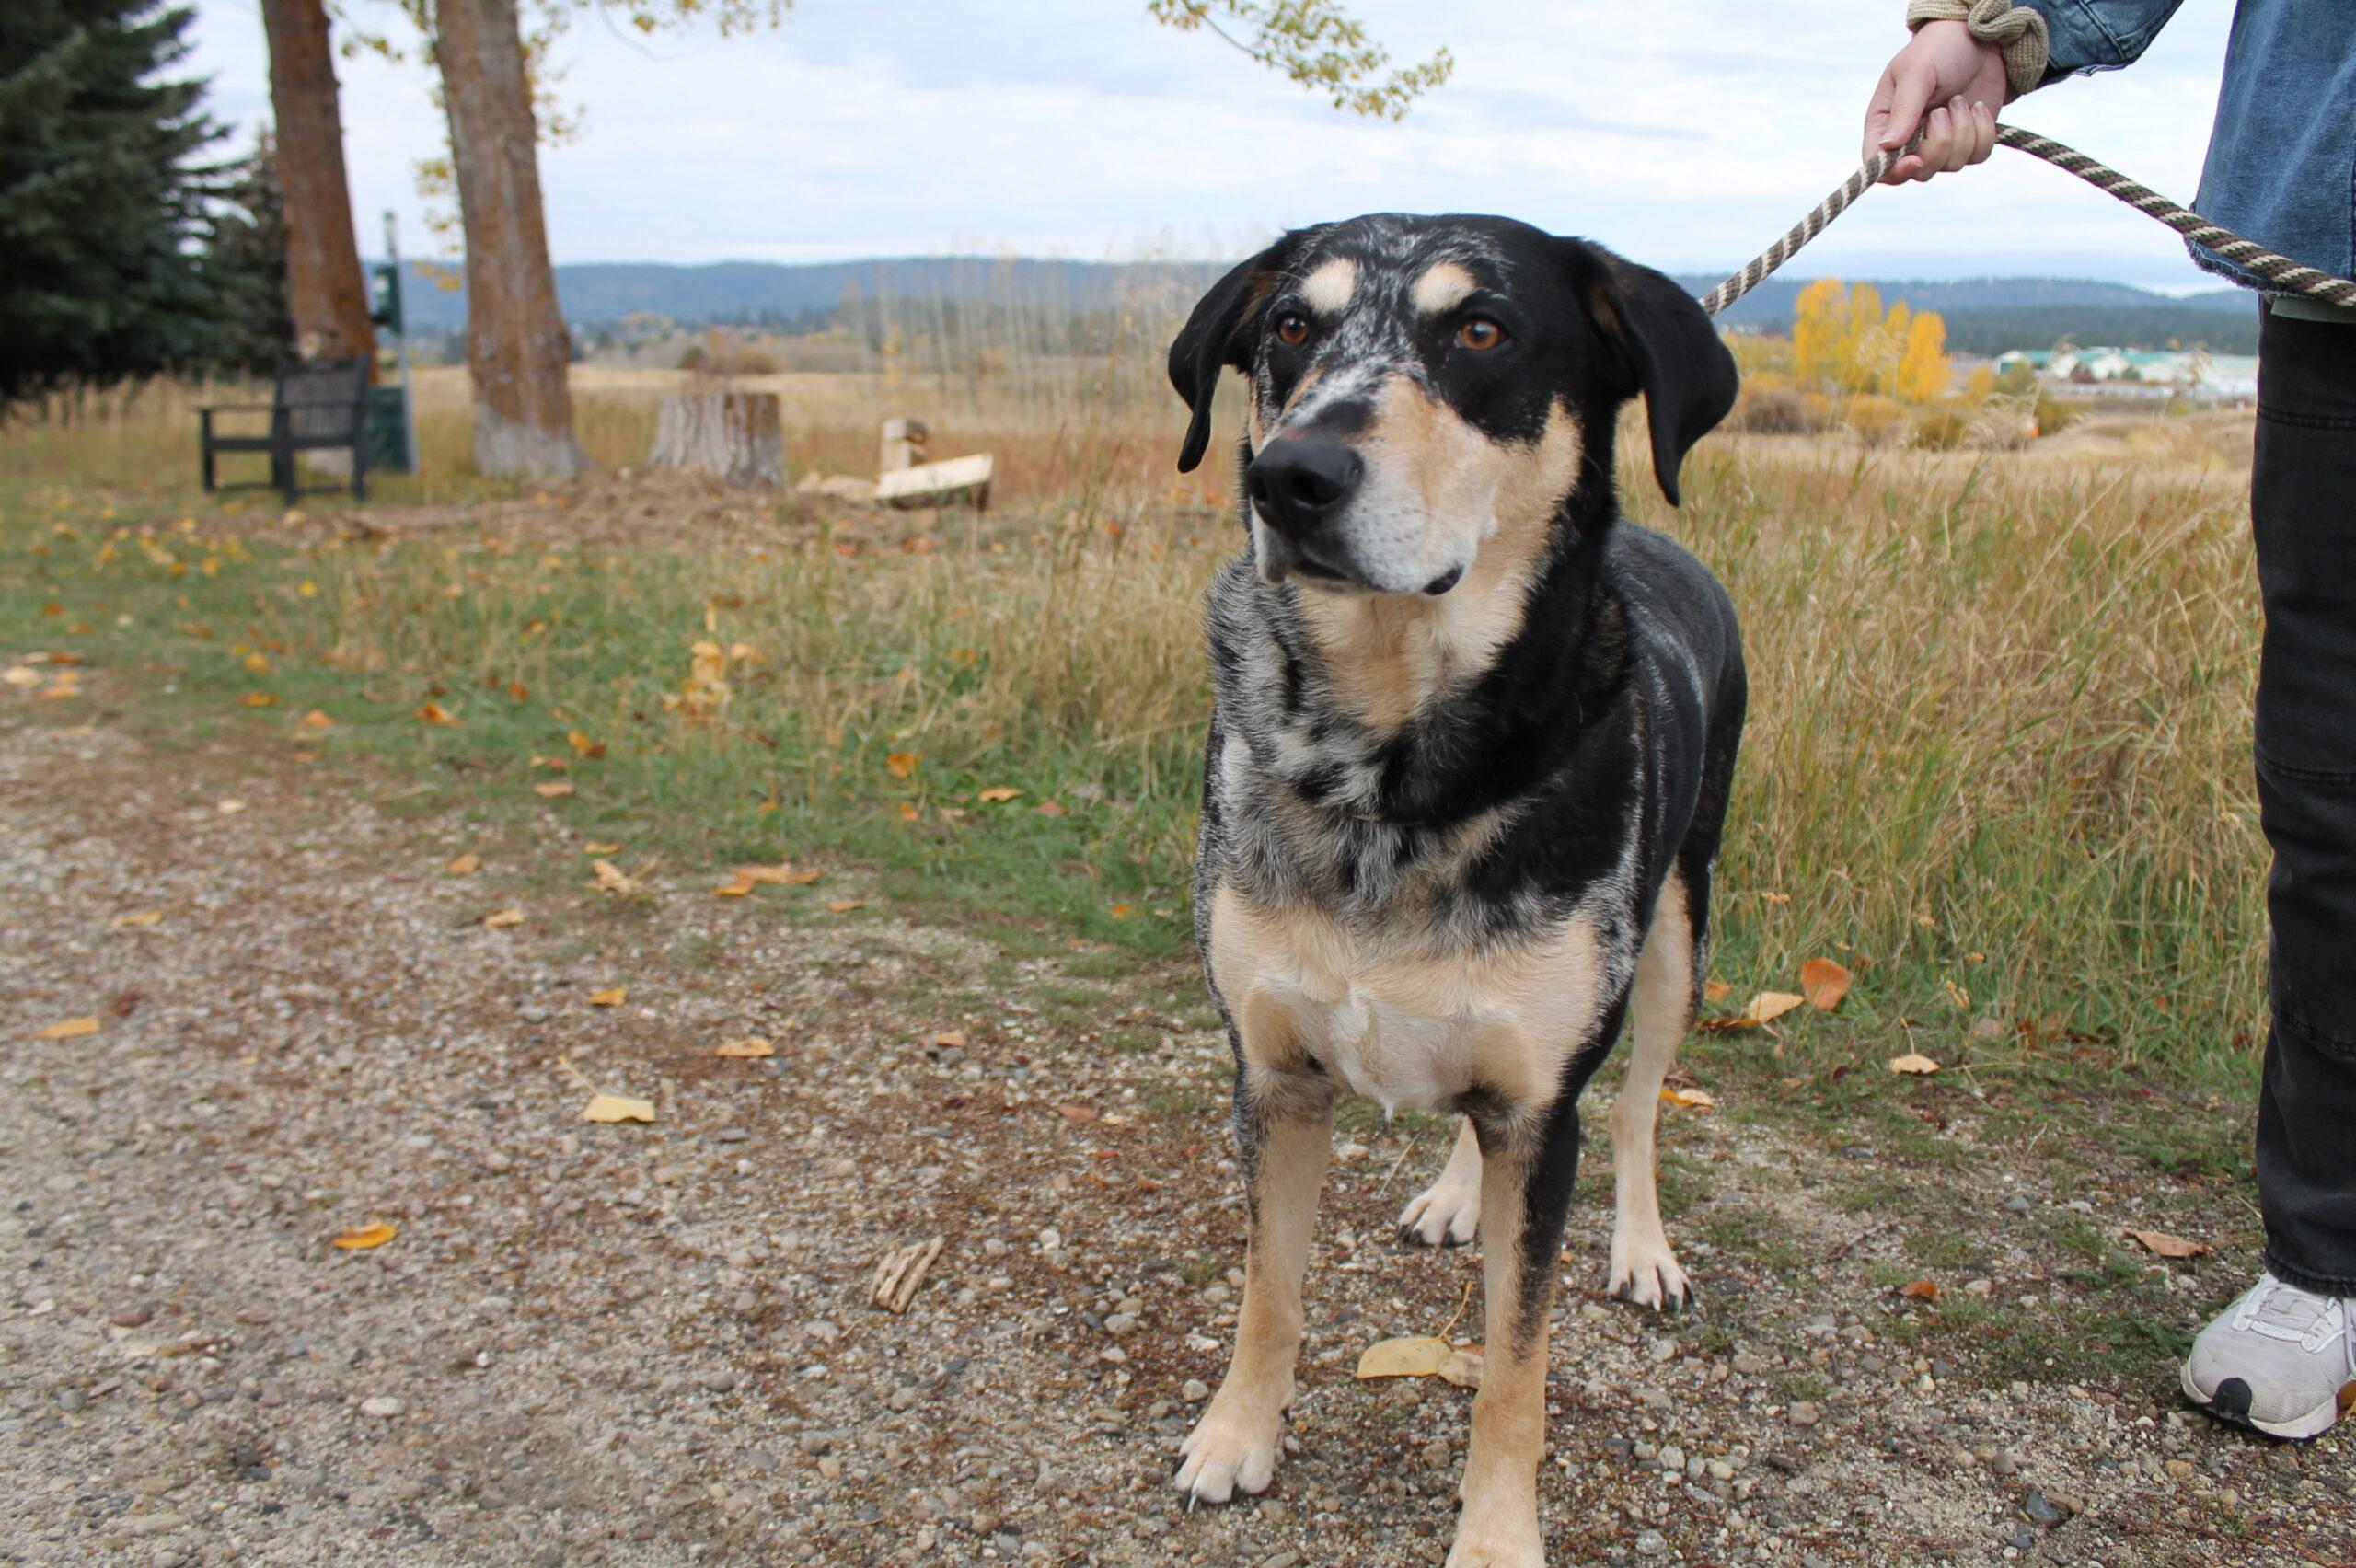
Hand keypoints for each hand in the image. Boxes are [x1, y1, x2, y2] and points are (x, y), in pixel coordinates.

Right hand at [1863, 20, 2004, 183]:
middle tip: (1944, 108)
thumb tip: (1888, 146)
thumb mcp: (1916, 71)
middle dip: (1939, 143)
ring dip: (1963, 131)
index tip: (1916, 160)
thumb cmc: (1938, 50)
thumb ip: (1904, 109)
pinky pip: (1977, 157)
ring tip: (1961, 100)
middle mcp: (1909, 140)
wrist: (1979, 40)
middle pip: (1919, 171)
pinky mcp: (1969, 142)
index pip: (1880, 165)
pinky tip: (1978, 108)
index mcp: (1885, 125)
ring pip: (1950, 165)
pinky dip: (1983, 132)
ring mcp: (1940, 144)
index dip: (1896, 171)